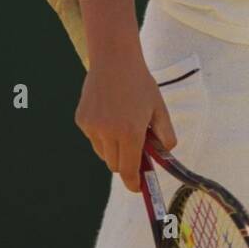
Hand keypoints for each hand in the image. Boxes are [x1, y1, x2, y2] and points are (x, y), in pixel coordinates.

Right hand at [74, 57, 177, 193]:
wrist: (113, 60)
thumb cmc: (140, 83)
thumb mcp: (159, 108)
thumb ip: (165, 134)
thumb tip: (166, 153)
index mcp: (130, 132)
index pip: (129, 169)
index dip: (133, 182)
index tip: (136, 187)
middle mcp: (108, 133)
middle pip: (115, 164)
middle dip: (126, 162)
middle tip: (136, 146)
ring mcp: (92, 127)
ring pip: (103, 152)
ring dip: (113, 148)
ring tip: (122, 123)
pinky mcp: (82, 120)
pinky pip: (94, 138)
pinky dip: (102, 134)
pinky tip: (109, 113)